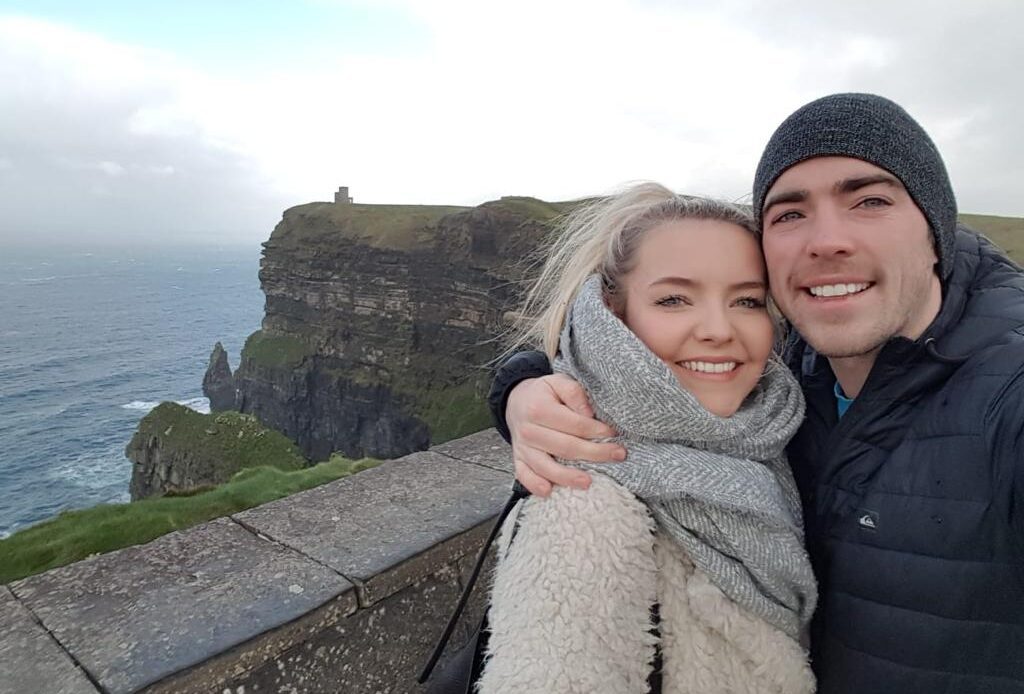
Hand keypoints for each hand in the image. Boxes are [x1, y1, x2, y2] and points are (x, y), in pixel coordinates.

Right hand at [507, 373, 625, 496]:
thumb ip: (574, 393)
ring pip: (546, 467)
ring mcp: (522, 447)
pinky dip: (534, 485)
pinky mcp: (518, 459)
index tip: (614, 433)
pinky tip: (548, 492)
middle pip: (565, 448)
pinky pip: (524, 475)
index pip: (574, 424)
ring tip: (588, 482)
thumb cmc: (543, 393)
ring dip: (567, 477)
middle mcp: (529, 430)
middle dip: (594, 454)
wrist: (515, 401)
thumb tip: (589, 414)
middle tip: (618, 455)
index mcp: (539, 409)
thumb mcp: (558, 382)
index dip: (597, 430)